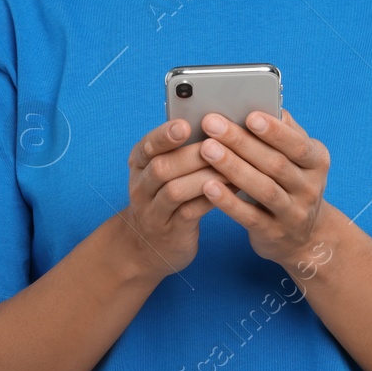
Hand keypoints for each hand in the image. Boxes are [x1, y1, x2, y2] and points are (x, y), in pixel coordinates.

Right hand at [117, 118, 223, 279]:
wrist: (147, 246)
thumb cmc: (163, 197)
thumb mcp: (161, 173)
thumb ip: (179, 150)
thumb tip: (216, 124)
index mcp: (138, 164)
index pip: (146, 146)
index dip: (164, 136)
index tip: (184, 125)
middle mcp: (141, 187)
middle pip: (161, 167)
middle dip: (191, 155)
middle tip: (218, 144)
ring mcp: (153, 212)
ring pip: (175, 191)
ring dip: (204, 176)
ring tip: (230, 166)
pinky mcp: (171, 232)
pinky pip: (190, 212)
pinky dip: (212, 198)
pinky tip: (232, 188)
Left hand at [197, 107, 331, 269]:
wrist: (305, 237)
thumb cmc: (292, 183)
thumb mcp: (298, 159)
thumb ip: (285, 132)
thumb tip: (266, 103)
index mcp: (317, 161)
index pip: (297, 144)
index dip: (274, 131)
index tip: (249, 115)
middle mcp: (310, 188)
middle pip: (275, 163)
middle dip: (241, 142)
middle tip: (212, 124)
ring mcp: (293, 213)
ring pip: (263, 189)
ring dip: (233, 167)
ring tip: (206, 149)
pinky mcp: (274, 233)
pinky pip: (250, 216)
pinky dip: (229, 202)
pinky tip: (208, 186)